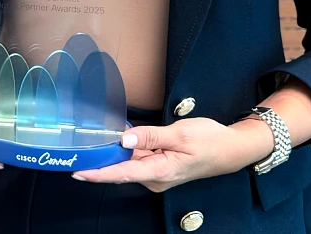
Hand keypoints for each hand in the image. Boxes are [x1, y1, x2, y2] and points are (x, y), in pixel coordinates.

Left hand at [72, 117, 274, 191]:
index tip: (79, 172)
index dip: (98, 174)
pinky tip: (118, 137)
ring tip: (94, 139)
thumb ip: (149, 136)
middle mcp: (156, 177)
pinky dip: (127, 149)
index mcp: (160, 172)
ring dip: (113, 152)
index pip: (122, 174)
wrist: (232, 148)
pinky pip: (138, 159)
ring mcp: (158, 173)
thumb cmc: (210, 141)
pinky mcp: (160, 166)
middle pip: (121, 169)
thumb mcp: (179, 134)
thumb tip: (124, 139)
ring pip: (129, 162)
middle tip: (79, 147)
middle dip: (100, 159)